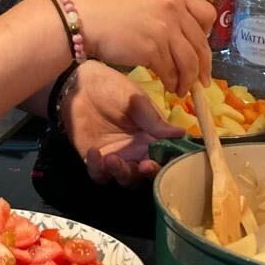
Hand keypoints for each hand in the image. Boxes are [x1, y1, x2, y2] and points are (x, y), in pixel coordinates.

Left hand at [59, 61, 184, 187]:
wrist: (81, 86)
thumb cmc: (113, 89)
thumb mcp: (137, 101)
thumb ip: (155, 121)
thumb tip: (182, 133)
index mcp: (152, 138)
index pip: (166, 158)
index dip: (169, 164)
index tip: (169, 163)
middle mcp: (138, 152)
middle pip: (148, 174)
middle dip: (148, 174)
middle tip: (145, 166)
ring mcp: (118, 158)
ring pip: (126, 179)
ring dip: (122, 174)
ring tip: (113, 159)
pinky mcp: (95, 162)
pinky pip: (100, 175)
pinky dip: (98, 169)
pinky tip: (94, 151)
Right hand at [65, 0, 213, 96]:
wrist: (79, 15)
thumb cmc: (103, 5)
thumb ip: (161, 8)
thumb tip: (175, 32)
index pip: (206, 13)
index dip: (206, 34)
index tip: (200, 47)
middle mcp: (173, 8)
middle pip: (200, 43)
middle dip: (203, 66)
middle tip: (203, 81)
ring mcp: (164, 29)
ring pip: (189, 61)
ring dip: (188, 79)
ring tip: (182, 90)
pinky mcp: (152, 49)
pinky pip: (171, 71)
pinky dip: (172, 82)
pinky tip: (169, 87)